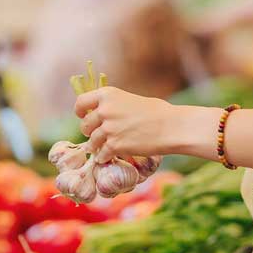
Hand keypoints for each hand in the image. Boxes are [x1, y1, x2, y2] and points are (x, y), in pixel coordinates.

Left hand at [74, 87, 214, 161]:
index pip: (80, 102)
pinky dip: (105, 157)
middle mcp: (105, 110)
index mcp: (107, 94)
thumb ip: (112, 106)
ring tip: (108, 147)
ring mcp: (108, 129)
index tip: (84, 116)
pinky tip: (112, 156)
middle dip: (91, 132)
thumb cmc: (157, 112)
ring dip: (98, 147)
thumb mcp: (130, 99)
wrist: (171, 127)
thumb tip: (99, 113)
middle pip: (85, 126)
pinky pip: (101, 155)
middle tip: (102, 135)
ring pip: (92, 142)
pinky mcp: (115, 146)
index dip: (81, 112)